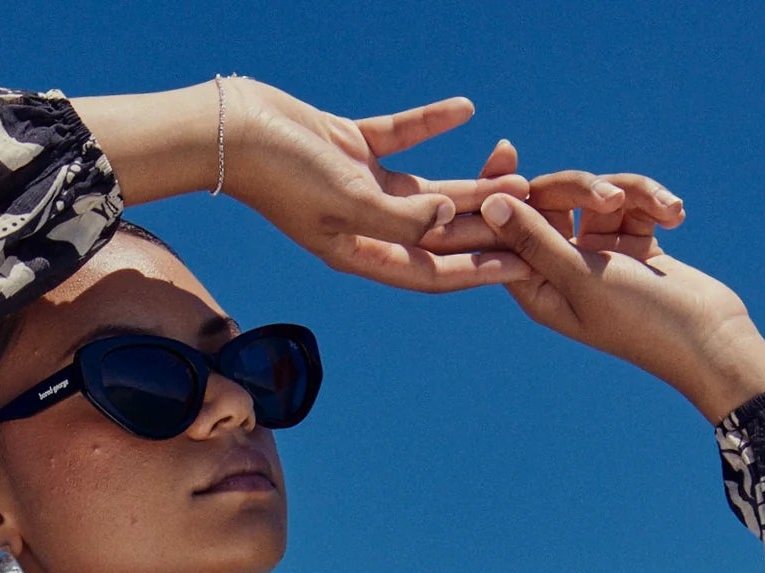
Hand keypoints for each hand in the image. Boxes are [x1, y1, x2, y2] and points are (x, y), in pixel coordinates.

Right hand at [71, 79, 534, 293]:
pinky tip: (467, 109)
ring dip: (469, 183)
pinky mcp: (350, 146)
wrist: (230, 129)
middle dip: (484, 228)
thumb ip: (400, 212)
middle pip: (436, 233)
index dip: (478, 270)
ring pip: (427, 189)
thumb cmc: (281, 172)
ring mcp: (357, 186)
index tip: (522, 265)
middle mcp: (362, 225)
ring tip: (515, 172)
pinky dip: (432, 124)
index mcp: (359, 251)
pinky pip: (402, 136)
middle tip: (533, 219)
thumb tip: (449, 216)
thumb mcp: (346, 199)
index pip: (431, 271)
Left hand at [472, 177, 764, 420]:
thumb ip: (535, 238)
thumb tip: (489, 204)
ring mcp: (596, 253)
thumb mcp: (580, 276)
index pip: (503, 230)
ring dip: (635, 194)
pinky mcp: (631, 241)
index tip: (505, 152)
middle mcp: (561, 268)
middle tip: (611, 197)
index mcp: (536, 286)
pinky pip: (630, 200)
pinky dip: (653, 202)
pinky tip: (675, 216)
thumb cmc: (637, 317)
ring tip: (668, 212)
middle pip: (551, 201)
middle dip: (585, 189)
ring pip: (597, 193)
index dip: (501, 190)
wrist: (708, 335)